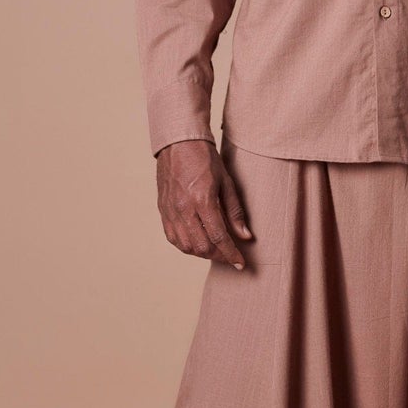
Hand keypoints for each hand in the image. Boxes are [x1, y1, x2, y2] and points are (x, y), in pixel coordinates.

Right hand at [154, 139, 252, 266]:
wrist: (179, 144)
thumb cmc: (205, 160)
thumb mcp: (227, 182)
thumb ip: (235, 212)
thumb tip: (245, 236)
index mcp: (202, 200)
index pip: (218, 236)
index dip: (231, 253)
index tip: (240, 263)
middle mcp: (183, 208)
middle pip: (201, 246)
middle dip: (218, 255)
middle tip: (230, 255)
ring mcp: (170, 210)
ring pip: (185, 246)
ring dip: (202, 253)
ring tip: (215, 249)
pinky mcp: (162, 210)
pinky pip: (173, 237)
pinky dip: (186, 246)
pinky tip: (197, 243)